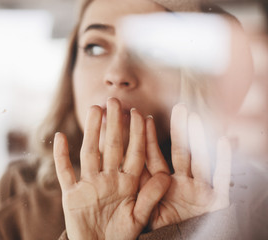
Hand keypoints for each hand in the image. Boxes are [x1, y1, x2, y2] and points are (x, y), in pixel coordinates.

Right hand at [53, 98, 170, 239]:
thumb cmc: (121, 237)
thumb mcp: (139, 218)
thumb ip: (151, 197)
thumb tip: (166, 175)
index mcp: (126, 184)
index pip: (133, 154)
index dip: (136, 134)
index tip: (139, 114)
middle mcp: (108, 180)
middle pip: (111, 147)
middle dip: (114, 125)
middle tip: (115, 101)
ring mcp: (88, 185)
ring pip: (89, 153)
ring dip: (91, 132)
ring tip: (94, 110)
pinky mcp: (71, 196)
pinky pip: (64, 173)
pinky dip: (60, 156)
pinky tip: (60, 137)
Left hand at [145, 104, 231, 229]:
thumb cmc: (161, 233)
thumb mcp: (145, 214)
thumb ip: (138, 193)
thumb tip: (123, 169)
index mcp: (163, 187)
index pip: (154, 158)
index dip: (149, 138)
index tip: (142, 117)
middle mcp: (182, 185)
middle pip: (180, 153)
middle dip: (179, 131)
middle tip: (178, 108)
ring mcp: (200, 192)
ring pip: (200, 161)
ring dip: (199, 140)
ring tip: (196, 118)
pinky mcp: (217, 202)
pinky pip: (221, 179)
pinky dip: (224, 161)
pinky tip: (223, 141)